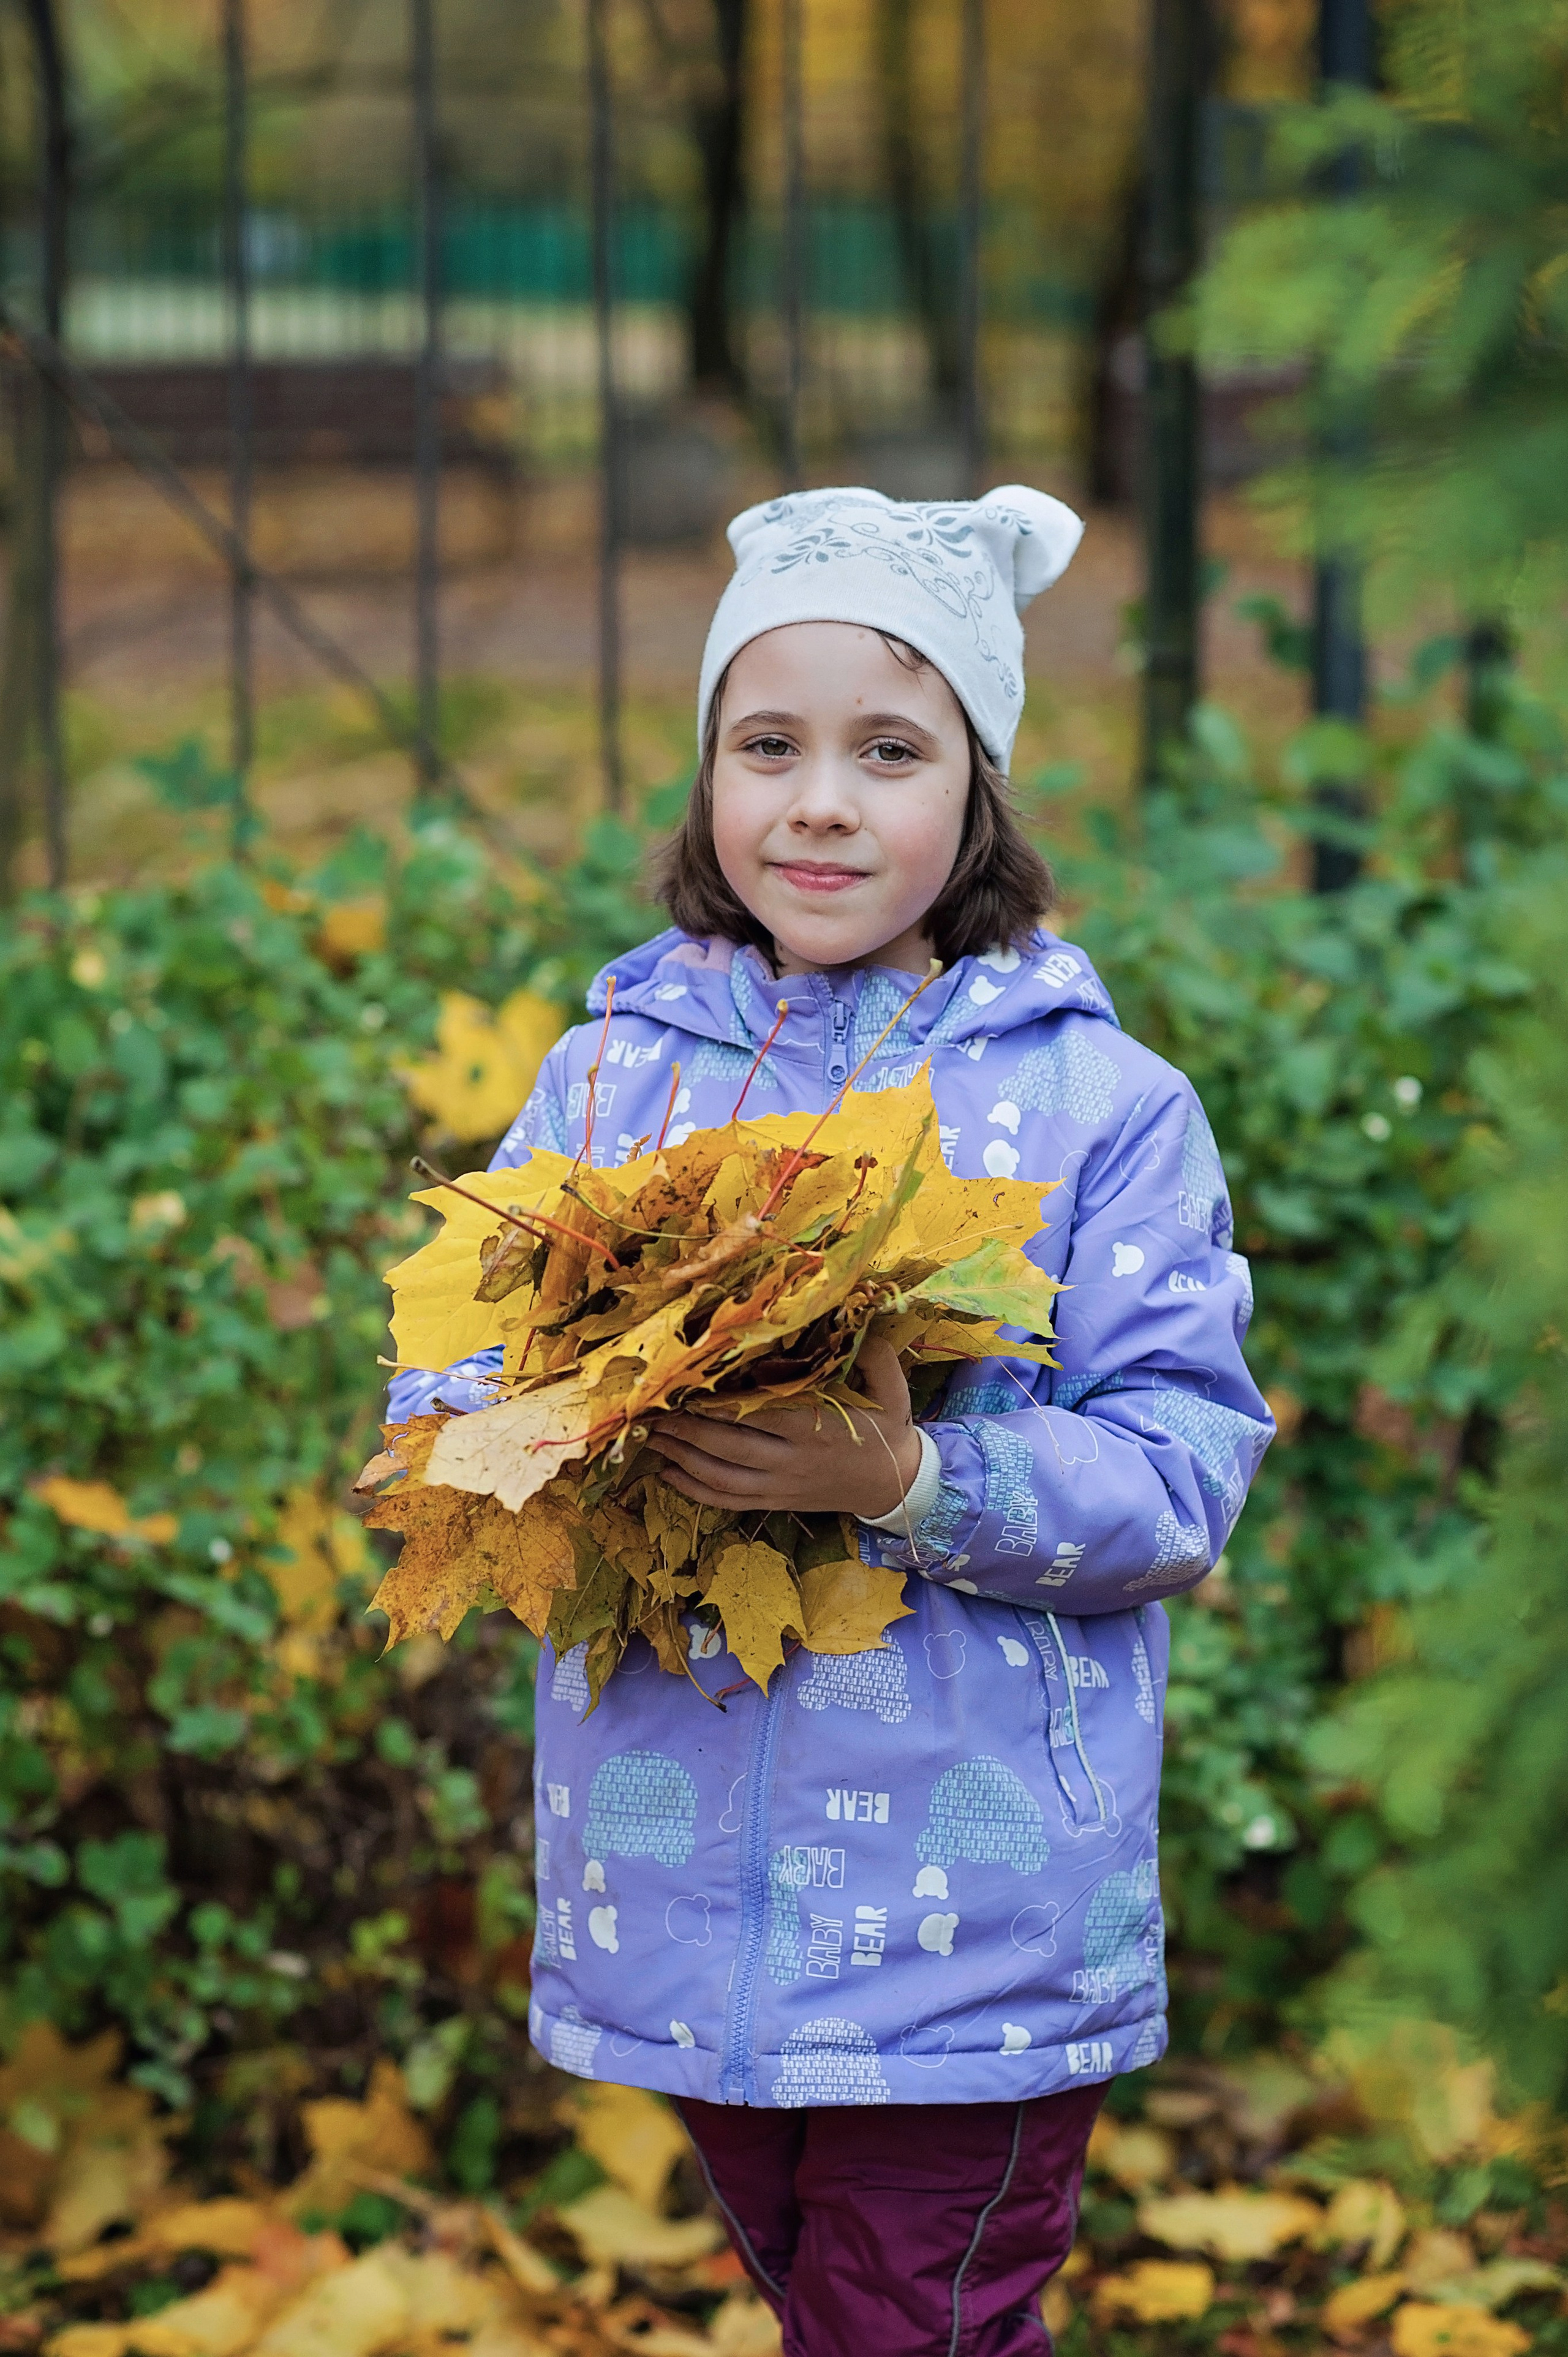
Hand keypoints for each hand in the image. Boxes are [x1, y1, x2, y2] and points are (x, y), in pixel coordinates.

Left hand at [644, 1339, 921, 1518]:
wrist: (895, 1484)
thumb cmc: (886, 1430)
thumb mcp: (892, 1389)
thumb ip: (875, 1355)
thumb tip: (855, 1318)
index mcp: (816, 1427)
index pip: (758, 1414)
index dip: (718, 1403)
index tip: (686, 1385)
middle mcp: (793, 1460)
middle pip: (729, 1447)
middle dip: (687, 1430)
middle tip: (652, 1412)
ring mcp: (781, 1485)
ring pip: (722, 1478)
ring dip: (683, 1459)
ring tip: (652, 1439)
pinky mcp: (776, 1502)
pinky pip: (728, 1501)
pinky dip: (695, 1491)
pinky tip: (669, 1475)